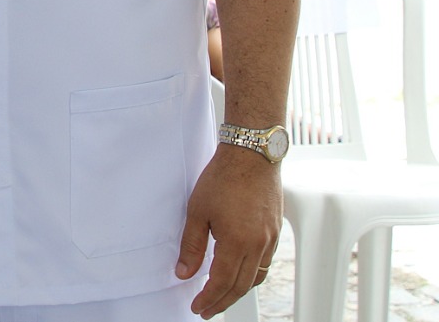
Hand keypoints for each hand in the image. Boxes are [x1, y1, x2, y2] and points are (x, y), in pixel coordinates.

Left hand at [176, 145, 281, 317]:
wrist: (252, 155)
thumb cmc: (224, 178)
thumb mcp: (198, 210)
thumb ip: (191, 245)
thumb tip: (184, 273)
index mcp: (238, 243)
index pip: (221, 283)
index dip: (208, 298)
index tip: (197, 308)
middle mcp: (258, 246)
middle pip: (240, 286)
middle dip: (222, 301)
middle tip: (207, 309)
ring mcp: (270, 239)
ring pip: (255, 277)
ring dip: (238, 290)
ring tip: (221, 295)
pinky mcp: (276, 231)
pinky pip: (264, 263)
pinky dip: (251, 275)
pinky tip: (240, 272)